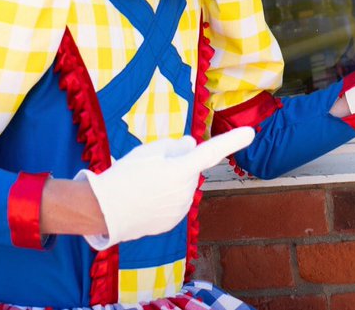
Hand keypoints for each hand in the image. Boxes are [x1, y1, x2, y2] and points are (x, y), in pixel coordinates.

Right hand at [78, 127, 253, 249]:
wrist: (104, 211)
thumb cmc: (124, 175)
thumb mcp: (147, 152)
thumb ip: (174, 147)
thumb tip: (192, 145)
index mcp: (181, 169)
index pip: (212, 151)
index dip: (232, 141)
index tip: (250, 132)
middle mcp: (186, 191)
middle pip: (189, 170)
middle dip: (177, 167)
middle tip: (150, 170)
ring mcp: (181, 209)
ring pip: (182, 188)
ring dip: (170, 184)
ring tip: (143, 187)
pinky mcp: (173, 222)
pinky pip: (175, 204)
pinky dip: (164, 200)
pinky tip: (145, 201)